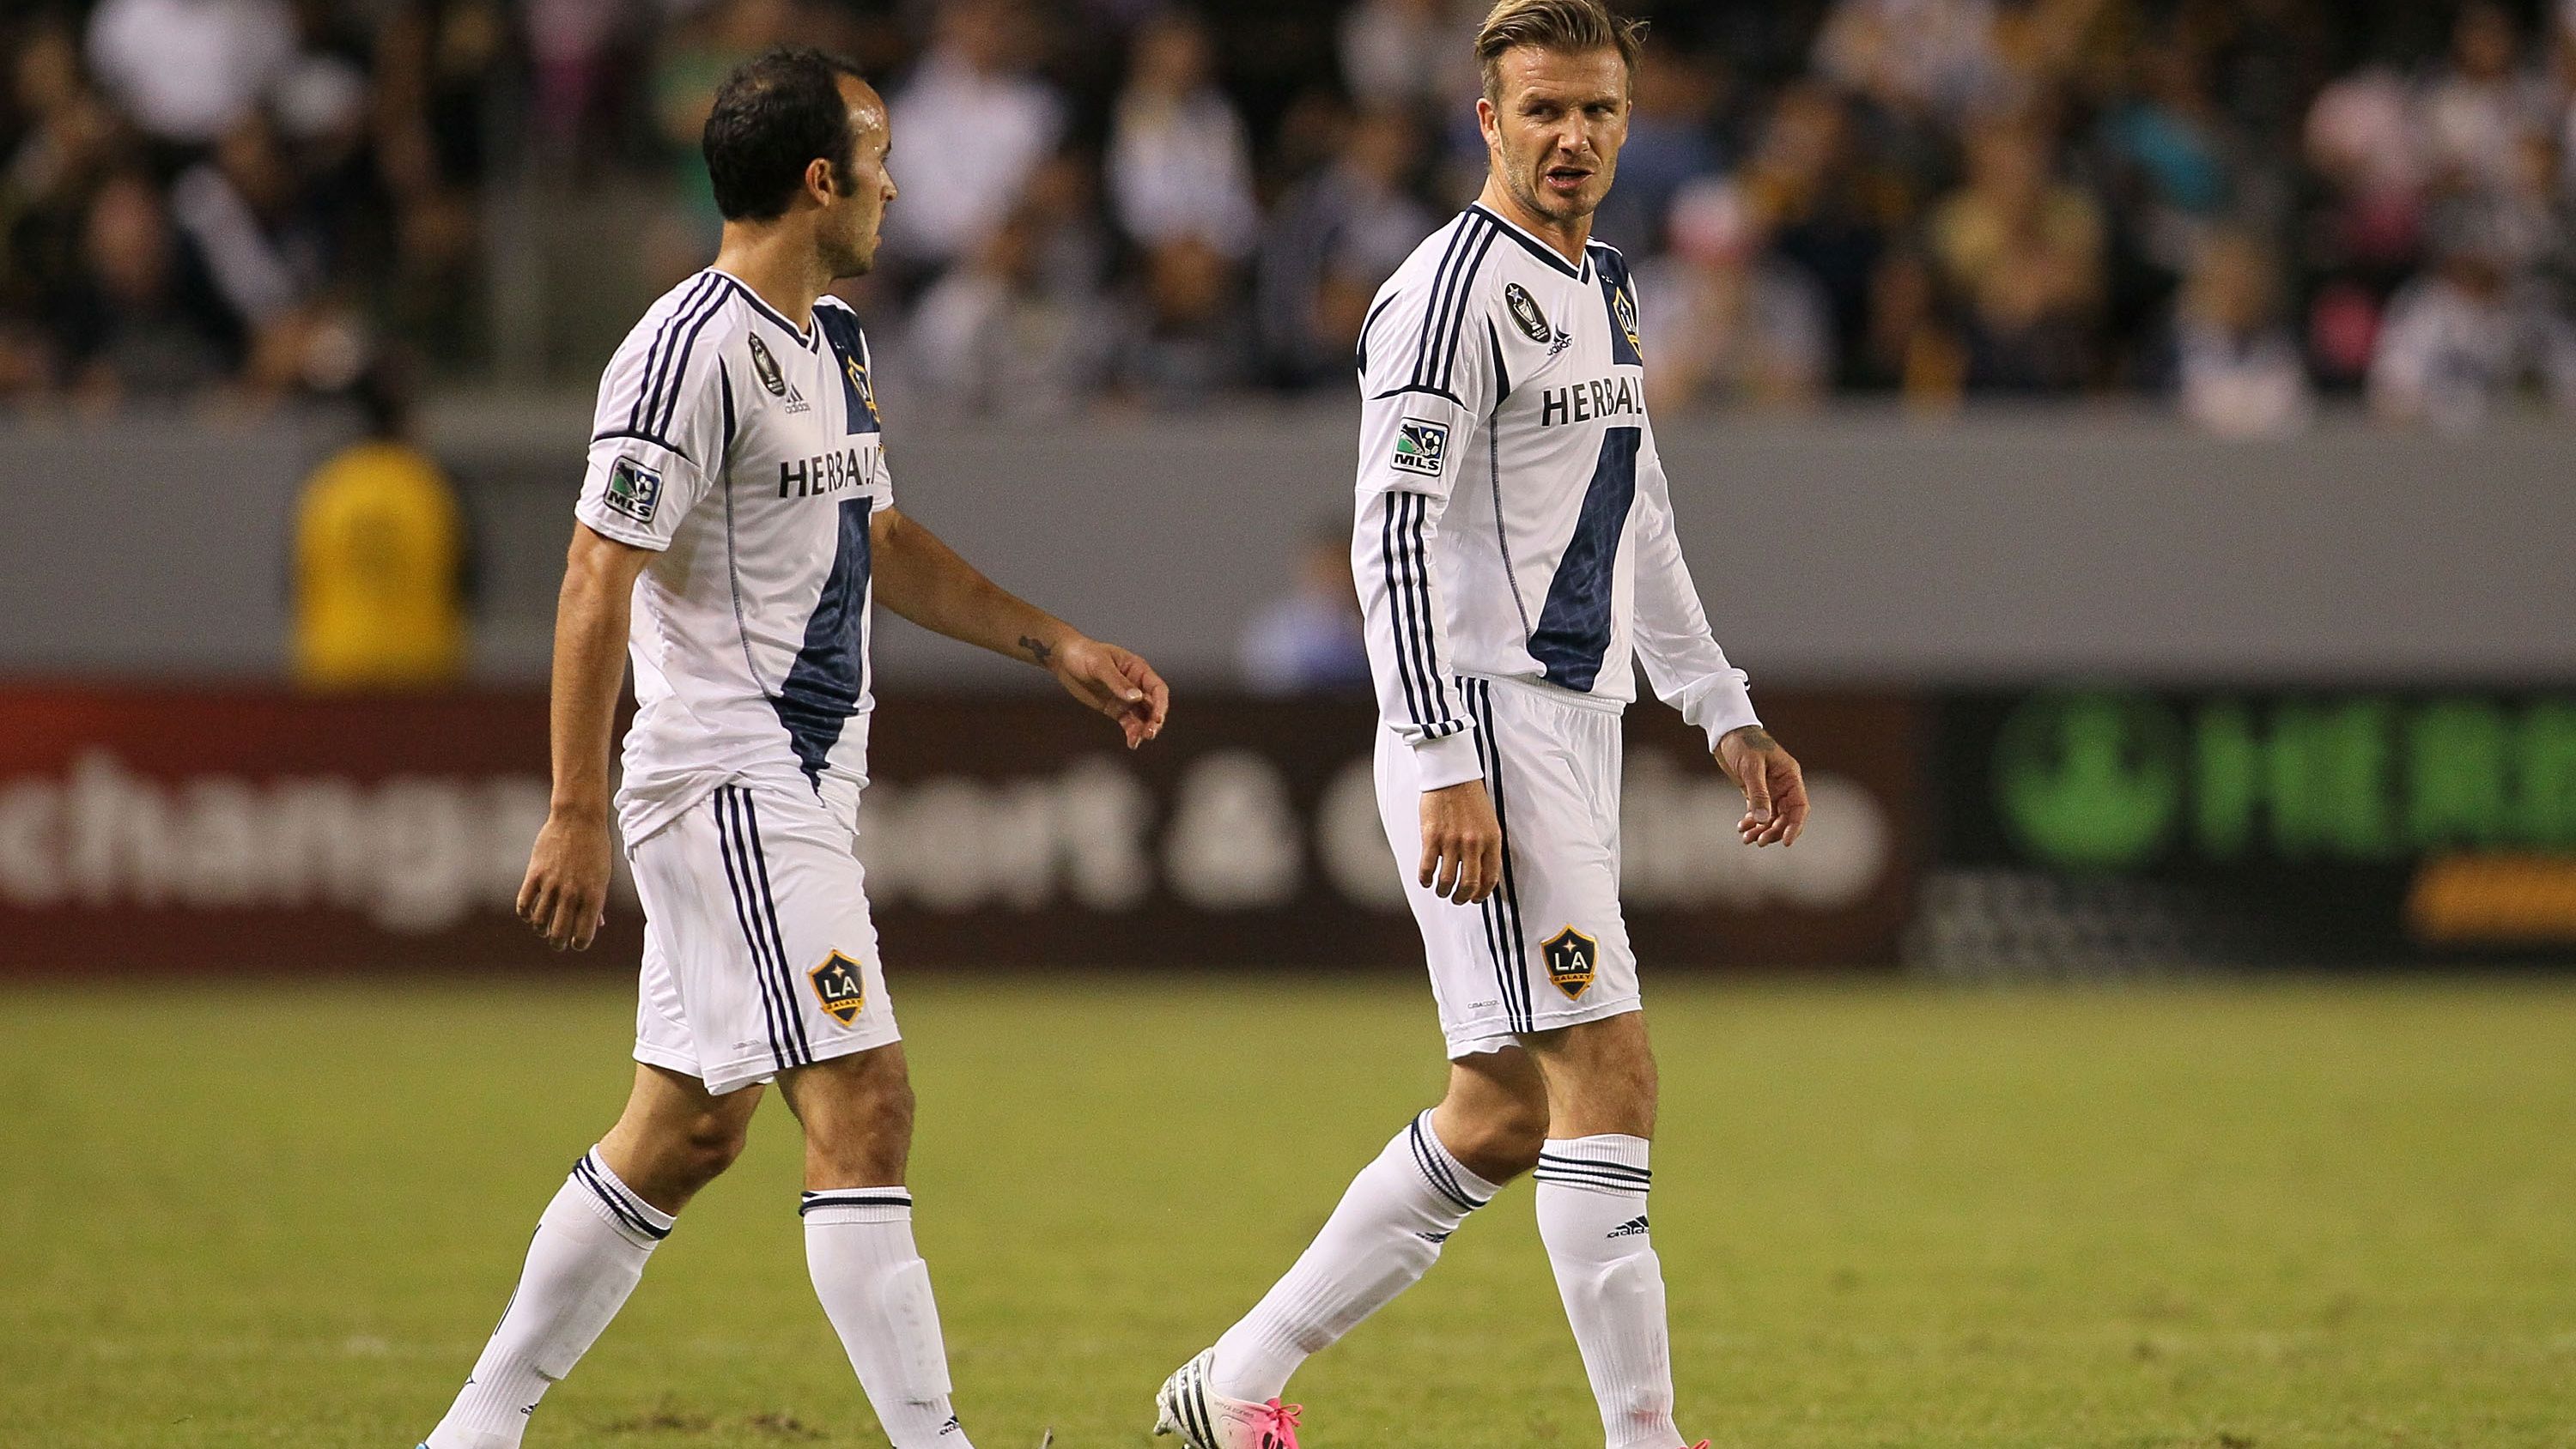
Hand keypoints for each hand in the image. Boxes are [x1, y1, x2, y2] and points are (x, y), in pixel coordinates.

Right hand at [517, 807, 614, 949]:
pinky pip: (523, 904)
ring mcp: (552, 884)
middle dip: (558, 943)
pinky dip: (525, 913)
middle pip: (558, 934)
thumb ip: (598, 902)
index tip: (576, 942)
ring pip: (538, 922)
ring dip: (540, 929)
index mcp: (593, 896)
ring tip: (543, 926)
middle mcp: (572, 894)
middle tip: (557, 941)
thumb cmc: (595, 847)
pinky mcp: (535, 874)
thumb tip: (599, 924)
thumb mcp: (603, 875)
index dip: (579, 944)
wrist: (578, 818)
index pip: (583, 935)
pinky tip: (530, 911)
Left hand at [1042, 633, 1169, 748]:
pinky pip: (1129, 723)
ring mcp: (1126, 698)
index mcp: (1138, 670)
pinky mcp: (1116, 709)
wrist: (1065, 659)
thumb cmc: (1084, 654)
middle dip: (1154, 720)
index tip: (1158, 718)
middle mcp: (1137, 685)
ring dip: (1144, 729)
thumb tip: (1136, 697)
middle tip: (1149, 734)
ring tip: (1138, 741)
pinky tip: (1132, 744)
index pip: (1157, 689)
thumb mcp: (1099, 665)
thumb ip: (1117, 682)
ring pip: (1143, 717)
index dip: (1161, 704)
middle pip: (1153, 705)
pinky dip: (1132, 733)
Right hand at [1418, 779, 1502, 903]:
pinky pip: (1427, 868)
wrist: (1452, 776)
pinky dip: (1425, 880)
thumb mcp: (1489, 823)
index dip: (1482, 894)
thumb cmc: (1470, 798)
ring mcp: (1452, 841)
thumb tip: (1483, 872)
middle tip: (1458, 899)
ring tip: (1442, 891)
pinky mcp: (1432, 836)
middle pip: (1469, 884)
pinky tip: (1426, 880)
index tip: (1476, 898)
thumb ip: (1488, 847)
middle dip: (1462, 898)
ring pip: (1447, 880)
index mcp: (1491, 840)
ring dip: (1443, 891)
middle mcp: (1473, 843)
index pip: (1490, 878)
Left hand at [1717, 725, 1808, 846]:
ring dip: (1761, 830)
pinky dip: (1752, 822)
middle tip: (1759, 841)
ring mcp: (1770, 789)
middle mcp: (1783, 785)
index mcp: (1790, 776)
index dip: (1795, 826)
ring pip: (1771, 817)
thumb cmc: (1742, 743)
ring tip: (1747, 838)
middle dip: (1774, 831)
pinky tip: (1742, 828)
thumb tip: (1764, 820)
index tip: (1786, 841)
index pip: (1799, 806)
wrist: (1726, 732)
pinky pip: (1758, 812)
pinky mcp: (1755, 791)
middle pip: (1786, 816)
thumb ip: (1758, 793)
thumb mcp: (1751, 767)